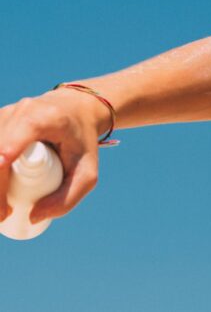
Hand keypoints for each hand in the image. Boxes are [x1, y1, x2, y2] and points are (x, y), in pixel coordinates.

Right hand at [0, 87, 110, 223]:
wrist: (78, 109)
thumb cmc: (83, 141)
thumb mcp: (87, 172)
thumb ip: (68, 198)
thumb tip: (33, 217)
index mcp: (45, 118)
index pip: (10, 145)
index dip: (0, 175)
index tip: (5, 208)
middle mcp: (23, 110)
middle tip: (4, 214)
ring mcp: (7, 112)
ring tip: (3, 203)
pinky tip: (2, 184)